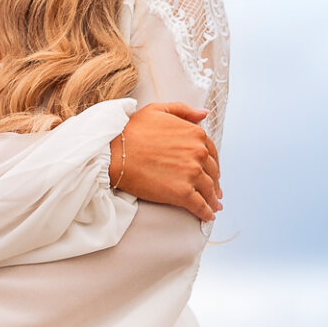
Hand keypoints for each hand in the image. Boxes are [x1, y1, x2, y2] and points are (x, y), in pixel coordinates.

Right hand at [109, 101, 221, 222]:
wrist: (114, 152)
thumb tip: (204, 114)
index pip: (211, 152)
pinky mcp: (183, 193)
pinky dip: (207, 212)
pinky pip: (200, 206)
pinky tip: (208, 216)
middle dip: (214, 182)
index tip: (211, 172)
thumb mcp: (158, 110)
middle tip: (214, 192)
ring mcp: (192, 174)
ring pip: (209, 190)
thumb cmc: (131, 130)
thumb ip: (184, 110)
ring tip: (213, 206)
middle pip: (212, 172)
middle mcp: (198, 153)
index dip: (212, 163)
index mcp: (195, 133)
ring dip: (213, 200)